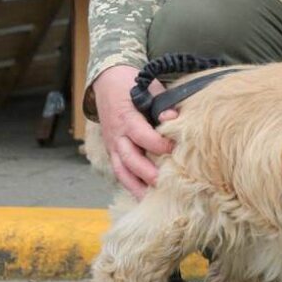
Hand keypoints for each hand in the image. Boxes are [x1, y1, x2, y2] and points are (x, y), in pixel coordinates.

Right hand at [91, 65, 173, 199]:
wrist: (107, 81)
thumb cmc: (132, 84)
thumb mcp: (150, 88)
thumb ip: (161, 104)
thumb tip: (172, 118)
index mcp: (126, 118)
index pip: (141, 135)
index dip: (157, 145)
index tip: (174, 149)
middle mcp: (117, 135)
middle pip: (129, 159)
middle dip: (146, 173)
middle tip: (164, 184)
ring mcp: (112, 145)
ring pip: (121, 170)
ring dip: (135, 186)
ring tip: (151, 200)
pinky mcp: (112, 151)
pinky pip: (119, 171)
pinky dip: (129, 184)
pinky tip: (143, 195)